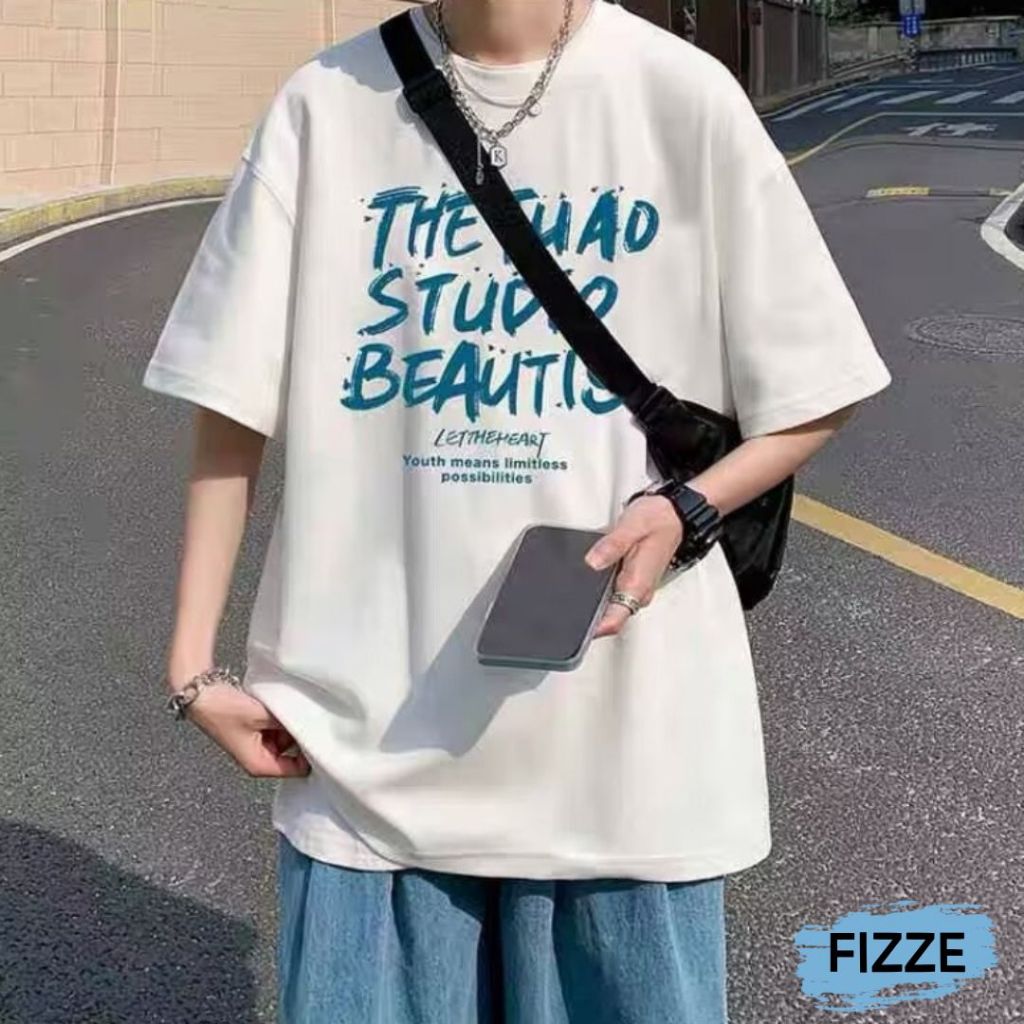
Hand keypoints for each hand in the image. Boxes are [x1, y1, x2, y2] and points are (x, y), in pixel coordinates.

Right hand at [182, 683, 310, 777]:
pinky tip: (282, 707)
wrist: (202, 694)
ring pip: (287, 739)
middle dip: (301, 737)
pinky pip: (278, 729)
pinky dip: (281, 720)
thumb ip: (288, 723)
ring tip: (291, 710)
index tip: (323, 739)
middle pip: (293, 754)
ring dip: (291, 726)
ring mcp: (257, 745)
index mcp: (260, 765)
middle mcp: (259, 759)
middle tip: (310, 719)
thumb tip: (310, 724)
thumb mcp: (263, 716)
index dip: (311, 756)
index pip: (297, 769)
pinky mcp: (256, 731)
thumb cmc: (224, 709)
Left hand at [584, 494, 682, 637]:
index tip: (576, 628)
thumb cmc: (658, 519)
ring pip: (610, 607)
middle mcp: (638, 591)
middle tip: (566, 608)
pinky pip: (612, 594)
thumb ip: (611, 545)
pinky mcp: (631, 581)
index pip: (615, 619)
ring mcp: (635, 588)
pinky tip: (589, 580)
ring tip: (574, 592)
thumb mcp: (632, 526)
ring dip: (593, 603)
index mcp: (638, 583)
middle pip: (609, 616)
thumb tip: (592, 562)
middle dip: (588, 615)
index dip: (594, 629)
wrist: (674, 514)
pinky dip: (599, 591)